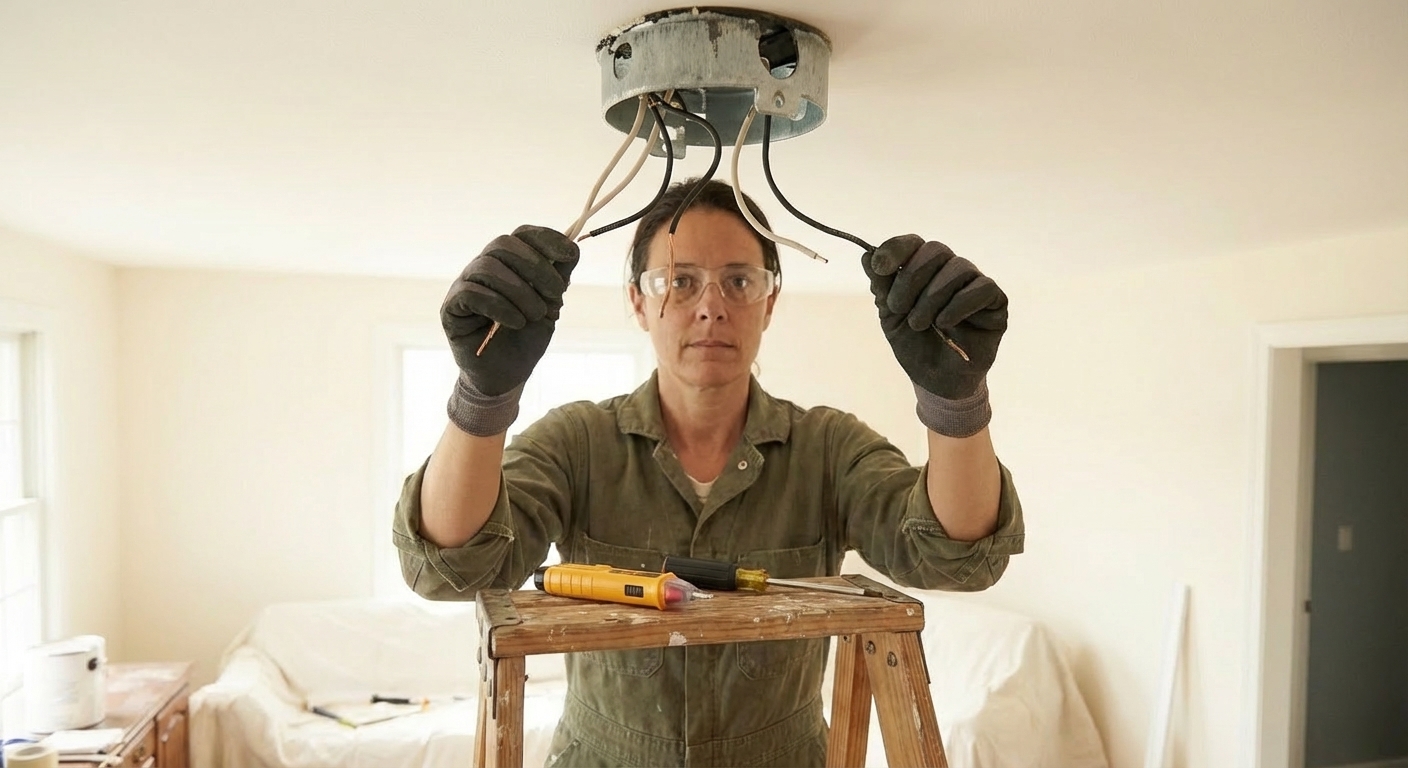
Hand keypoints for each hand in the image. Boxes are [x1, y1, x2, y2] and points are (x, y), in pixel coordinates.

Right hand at [441, 226, 578, 396]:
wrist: (507, 374)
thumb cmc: (526, 337)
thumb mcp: (551, 305)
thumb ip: (558, 277)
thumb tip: (572, 247)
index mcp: (509, 262)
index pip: (522, 234)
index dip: (547, 239)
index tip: (571, 256)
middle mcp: (484, 267)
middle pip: (503, 244)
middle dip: (537, 267)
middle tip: (557, 295)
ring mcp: (465, 284)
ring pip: (488, 267)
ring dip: (521, 291)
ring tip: (536, 315)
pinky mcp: (451, 307)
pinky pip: (471, 293)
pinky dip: (500, 306)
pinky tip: (516, 323)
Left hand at [862, 235, 1006, 399]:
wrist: (935, 380)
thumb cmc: (915, 345)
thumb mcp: (891, 316)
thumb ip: (882, 286)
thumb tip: (867, 254)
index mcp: (924, 269)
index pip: (913, 243)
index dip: (896, 249)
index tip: (880, 266)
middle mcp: (950, 270)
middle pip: (935, 250)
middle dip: (911, 278)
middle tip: (897, 307)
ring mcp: (974, 282)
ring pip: (957, 268)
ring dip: (932, 297)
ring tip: (919, 324)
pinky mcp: (996, 300)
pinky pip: (981, 287)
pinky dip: (959, 305)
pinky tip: (945, 323)